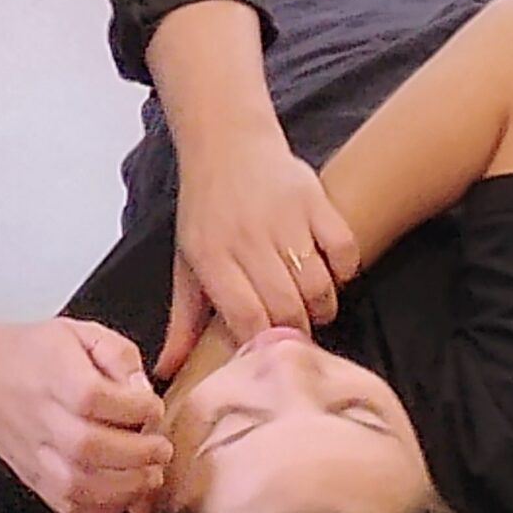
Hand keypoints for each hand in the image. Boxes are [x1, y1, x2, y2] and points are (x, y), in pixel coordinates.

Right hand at [0, 318, 172, 512]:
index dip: (135, 407)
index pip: (97, 398)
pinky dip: (103, 509)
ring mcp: (35, 454)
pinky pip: (70, 506)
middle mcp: (41, 418)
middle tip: (161, 450)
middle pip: (90, 447)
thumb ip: (119, 355)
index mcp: (54, 375)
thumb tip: (142, 391)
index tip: (153, 406)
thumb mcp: (80, 332)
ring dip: (125, 488)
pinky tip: (124, 494)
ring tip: (149, 476)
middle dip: (138, 454)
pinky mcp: (34, 478)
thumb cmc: (32, 354)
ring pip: (80, 486)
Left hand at [163, 122, 360, 377]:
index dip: (262, 342)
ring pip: (318, 285)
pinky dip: (345, 271)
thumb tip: (168, 369)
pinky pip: (345, 250)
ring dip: (322, 307)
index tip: (267, 352)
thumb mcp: (186, 261)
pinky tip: (331, 274)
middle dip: (296, 331)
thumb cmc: (206, 209)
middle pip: (286, 307)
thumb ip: (183, 319)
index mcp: (211, 256)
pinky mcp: (315, 200)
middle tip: (295, 333)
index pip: (246, 316)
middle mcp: (247, 237)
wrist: (228, 143)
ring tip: (313, 307)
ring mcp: (284, 218)